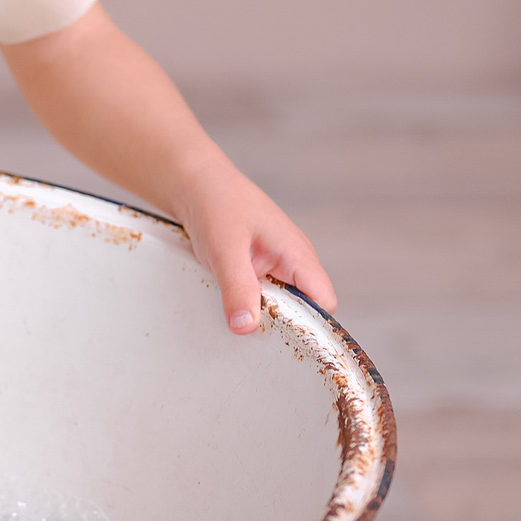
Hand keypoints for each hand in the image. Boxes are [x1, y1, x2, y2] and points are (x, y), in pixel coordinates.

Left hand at [175, 160, 334, 334]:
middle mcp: (294, 261)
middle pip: (305, 308)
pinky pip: (264, 294)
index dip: (310, 324)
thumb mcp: (224, 251)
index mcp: (297, 255)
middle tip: (249, 328)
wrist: (197, 184)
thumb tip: (246, 328)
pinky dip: (249, 302)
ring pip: (283, 303)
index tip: (279, 337)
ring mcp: (278, 265)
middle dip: (281, 323)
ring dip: (262, 312)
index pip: (324, 302)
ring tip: (235, 313)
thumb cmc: (216, 206)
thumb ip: (237, 289)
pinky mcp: (260, 268)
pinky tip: (229, 302)